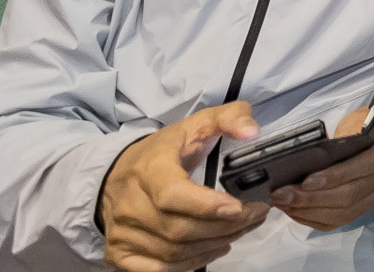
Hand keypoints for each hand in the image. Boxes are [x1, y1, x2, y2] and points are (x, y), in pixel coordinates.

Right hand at [98, 104, 271, 271]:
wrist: (117, 174)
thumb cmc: (163, 152)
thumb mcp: (197, 124)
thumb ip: (230, 117)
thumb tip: (252, 130)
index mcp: (149, 169)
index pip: (172, 194)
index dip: (207, 206)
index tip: (238, 206)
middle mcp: (130, 204)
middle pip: (180, 229)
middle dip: (226, 227)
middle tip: (255, 216)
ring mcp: (122, 232)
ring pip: (174, 252)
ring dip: (215, 244)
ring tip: (242, 229)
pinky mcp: (119, 253)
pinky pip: (159, 270)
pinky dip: (192, 263)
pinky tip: (214, 247)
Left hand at [273, 104, 373, 231]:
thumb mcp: (365, 116)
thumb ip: (346, 129)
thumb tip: (313, 148)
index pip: (365, 166)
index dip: (336, 175)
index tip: (306, 180)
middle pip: (349, 195)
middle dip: (311, 198)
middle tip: (281, 195)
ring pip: (343, 212)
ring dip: (309, 211)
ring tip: (282, 204)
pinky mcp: (365, 207)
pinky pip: (339, 221)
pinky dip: (314, 219)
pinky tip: (294, 212)